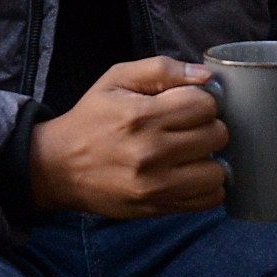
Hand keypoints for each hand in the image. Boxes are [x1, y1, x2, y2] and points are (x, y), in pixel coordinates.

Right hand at [29, 56, 228, 218]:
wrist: (59, 167)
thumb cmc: (92, 117)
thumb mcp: (117, 79)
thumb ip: (162, 69)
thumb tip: (206, 76)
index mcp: (142, 116)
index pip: (205, 105)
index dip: (202, 101)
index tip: (188, 104)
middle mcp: (151, 153)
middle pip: (216, 136)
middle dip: (209, 127)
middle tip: (190, 128)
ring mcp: (155, 185)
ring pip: (217, 172)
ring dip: (211, 159)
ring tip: (193, 153)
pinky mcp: (157, 207)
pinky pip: (207, 201)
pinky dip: (208, 187)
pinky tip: (192, 174)